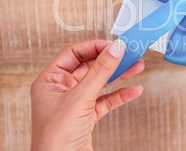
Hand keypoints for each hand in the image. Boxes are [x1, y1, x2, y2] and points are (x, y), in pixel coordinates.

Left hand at [30, 40, 144, 150]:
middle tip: (128, 53)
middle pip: (90, 67)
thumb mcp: (80, 98)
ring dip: (119, 75)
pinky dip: (120, 95)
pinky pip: (106, 101)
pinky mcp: (86, 117)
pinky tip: (133, 90)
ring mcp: (75, 104)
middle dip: (111, 61)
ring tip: (136, 67)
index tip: (113, 45)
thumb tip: (114, 50)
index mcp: (50, 81)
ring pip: (100, 83)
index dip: (94, 47)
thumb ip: (100, 72)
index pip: (73, 54)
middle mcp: (61, 90)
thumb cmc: (54, 140)